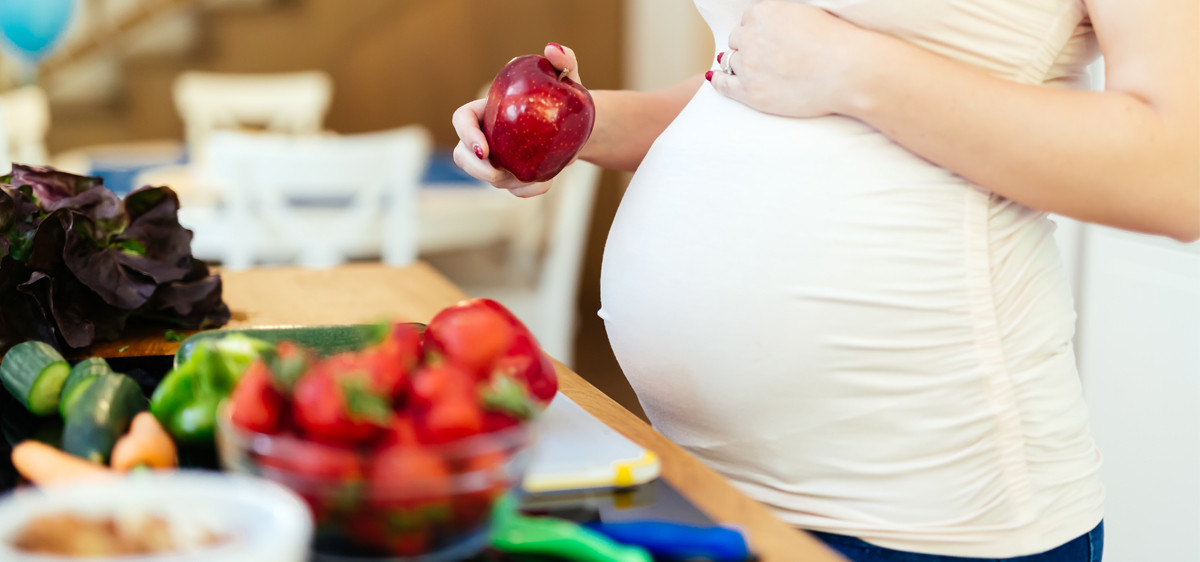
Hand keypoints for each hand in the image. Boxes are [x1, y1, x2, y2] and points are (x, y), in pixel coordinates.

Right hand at [451, 42, 583, 197]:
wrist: (581, 125)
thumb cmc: (567, 95)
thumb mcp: (568, 75)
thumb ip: (564, 59)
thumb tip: (552, 50)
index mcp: (488, 110)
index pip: (462, 120)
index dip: (466, 135)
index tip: (483, 149)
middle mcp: (487, 136)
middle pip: (462, 156)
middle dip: (474, 169)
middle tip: (496, 173)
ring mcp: (499, 159)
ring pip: (488, 178)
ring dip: (507, 182)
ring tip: (534, 175)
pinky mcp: (515, 177)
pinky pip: (514, 191)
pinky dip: (528, 191)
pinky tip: (546, 183)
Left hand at [707, 1, 878, 118]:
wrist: (847, 71)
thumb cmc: (836, 42)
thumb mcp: (806, 14)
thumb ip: (783, 18)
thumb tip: (775, 28)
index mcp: (764, 13)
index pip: (749, 20)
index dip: (758, 32)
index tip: (766, 40)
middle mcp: (750, 37)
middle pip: (738, 40)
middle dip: (748, 46)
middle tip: (764, 56)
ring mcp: (749, 65)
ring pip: (731, 61)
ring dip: (739, 63)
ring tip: (750, 70)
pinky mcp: (751, 92)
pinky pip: (724, 85)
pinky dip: (719, 81)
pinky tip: (716, 79)